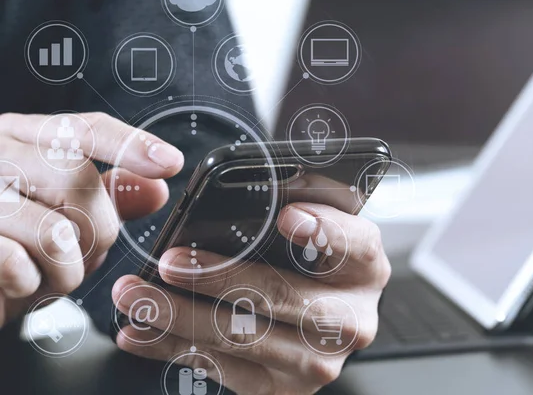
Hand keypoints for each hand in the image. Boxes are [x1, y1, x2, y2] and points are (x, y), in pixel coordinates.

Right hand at [0, 112, 182, 327]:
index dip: (131, 144)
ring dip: (64, 271)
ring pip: (55, 233)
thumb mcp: (58, 210)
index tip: (171, 162)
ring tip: (44, 272)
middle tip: (80, 252)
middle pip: (79, 181)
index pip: (83, 128)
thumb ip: (106, 197)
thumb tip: (157, 190)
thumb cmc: (8, 240)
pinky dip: (28, 285)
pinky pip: (17, 264)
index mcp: (21, 137)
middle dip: (98, 232)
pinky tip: (15, 281)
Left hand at [112, 202, 390, 394]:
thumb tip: (252, 189)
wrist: (317, 321)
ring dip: (179, 316)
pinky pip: (223, 370)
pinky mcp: (283, 391)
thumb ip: (297, 202)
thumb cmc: (306, 264)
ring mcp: (318, 362)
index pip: (354, 245)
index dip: (323, 231)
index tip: (286, 217)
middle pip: (282, 297)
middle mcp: (350, 319)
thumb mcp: (314, 227)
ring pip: (242, 337)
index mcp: (364, 267)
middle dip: (218, 278)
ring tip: (136, 296)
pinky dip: (174, 349)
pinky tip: (143, 333)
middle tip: (170, 262)